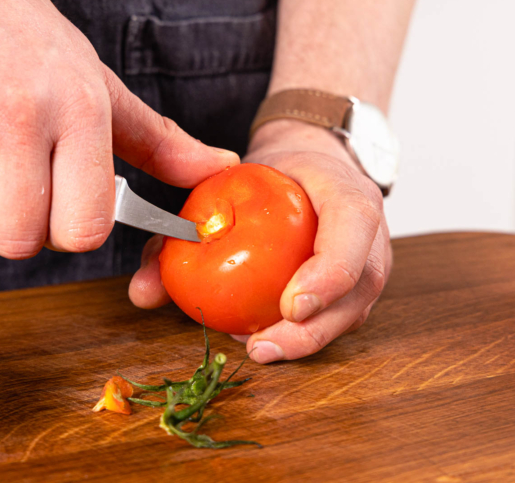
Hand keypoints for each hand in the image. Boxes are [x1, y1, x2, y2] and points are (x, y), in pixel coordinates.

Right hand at [0, 0, 236, 257]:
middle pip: (19, 242)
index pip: (86, 229)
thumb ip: (158, 139)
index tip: (55, 207)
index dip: (67, 232)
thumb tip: (219, 171)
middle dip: (10, 225)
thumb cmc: (21, 36)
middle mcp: (23, 110)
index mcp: (82, 110)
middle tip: (4, 177)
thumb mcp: (97, 82)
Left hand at [129, 119, 390, 362]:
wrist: (316, 165)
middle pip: (359, 289)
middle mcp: (370, 234)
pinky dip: (303, 335)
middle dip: (314, 330)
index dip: (328, 272)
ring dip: (306, 341)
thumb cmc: (278, 173)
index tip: (290, 306)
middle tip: (262, 347)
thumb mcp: (235, 179)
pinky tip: (265, 340)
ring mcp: (370, 265)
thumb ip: (190, 227)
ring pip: (352, 314)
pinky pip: (337, 318)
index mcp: (347, 192)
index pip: (352, 228)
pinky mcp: (356, 289)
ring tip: (258, 350)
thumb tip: (144, 290)